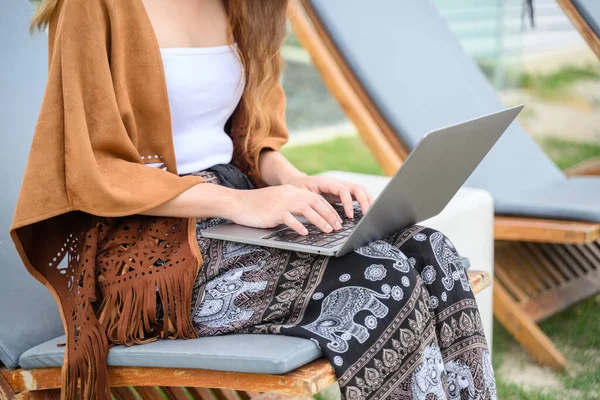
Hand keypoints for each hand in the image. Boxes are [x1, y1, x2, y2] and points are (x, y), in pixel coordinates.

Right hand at [226, 185, 344, 234]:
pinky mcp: (273, 212)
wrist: (237, 202)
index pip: (316, 198)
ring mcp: (281, 203)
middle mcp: (288, 194)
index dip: (329, 209)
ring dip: (320, 220)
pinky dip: (298, 225)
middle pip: (315, 202)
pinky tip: (305, 233)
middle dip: (330, 215)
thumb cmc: (257, 205)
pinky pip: (289, 218)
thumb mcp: (278, 201)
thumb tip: (308, 217)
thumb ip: (292, 205)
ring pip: (306, 209)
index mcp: (291, 191)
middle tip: (338, 227)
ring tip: (328, 230)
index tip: (337, 219)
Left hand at [284, 175, 373, 218]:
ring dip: (368, 200)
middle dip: (364, 201)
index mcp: (328, 182)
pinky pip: (359, 195)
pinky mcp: (345, 193)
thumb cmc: (299, 188)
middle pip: (356, 188)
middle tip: (366, 214)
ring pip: (360, 190)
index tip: (349, 215)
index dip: (348, 202)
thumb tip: (317, 212)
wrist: (298, 183)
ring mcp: (343, 187)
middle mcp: (338, 183)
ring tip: (371, 213)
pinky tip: (367, 211)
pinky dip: (365, 202)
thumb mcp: (302, 194)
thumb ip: (311, 201)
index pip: (343, 190)